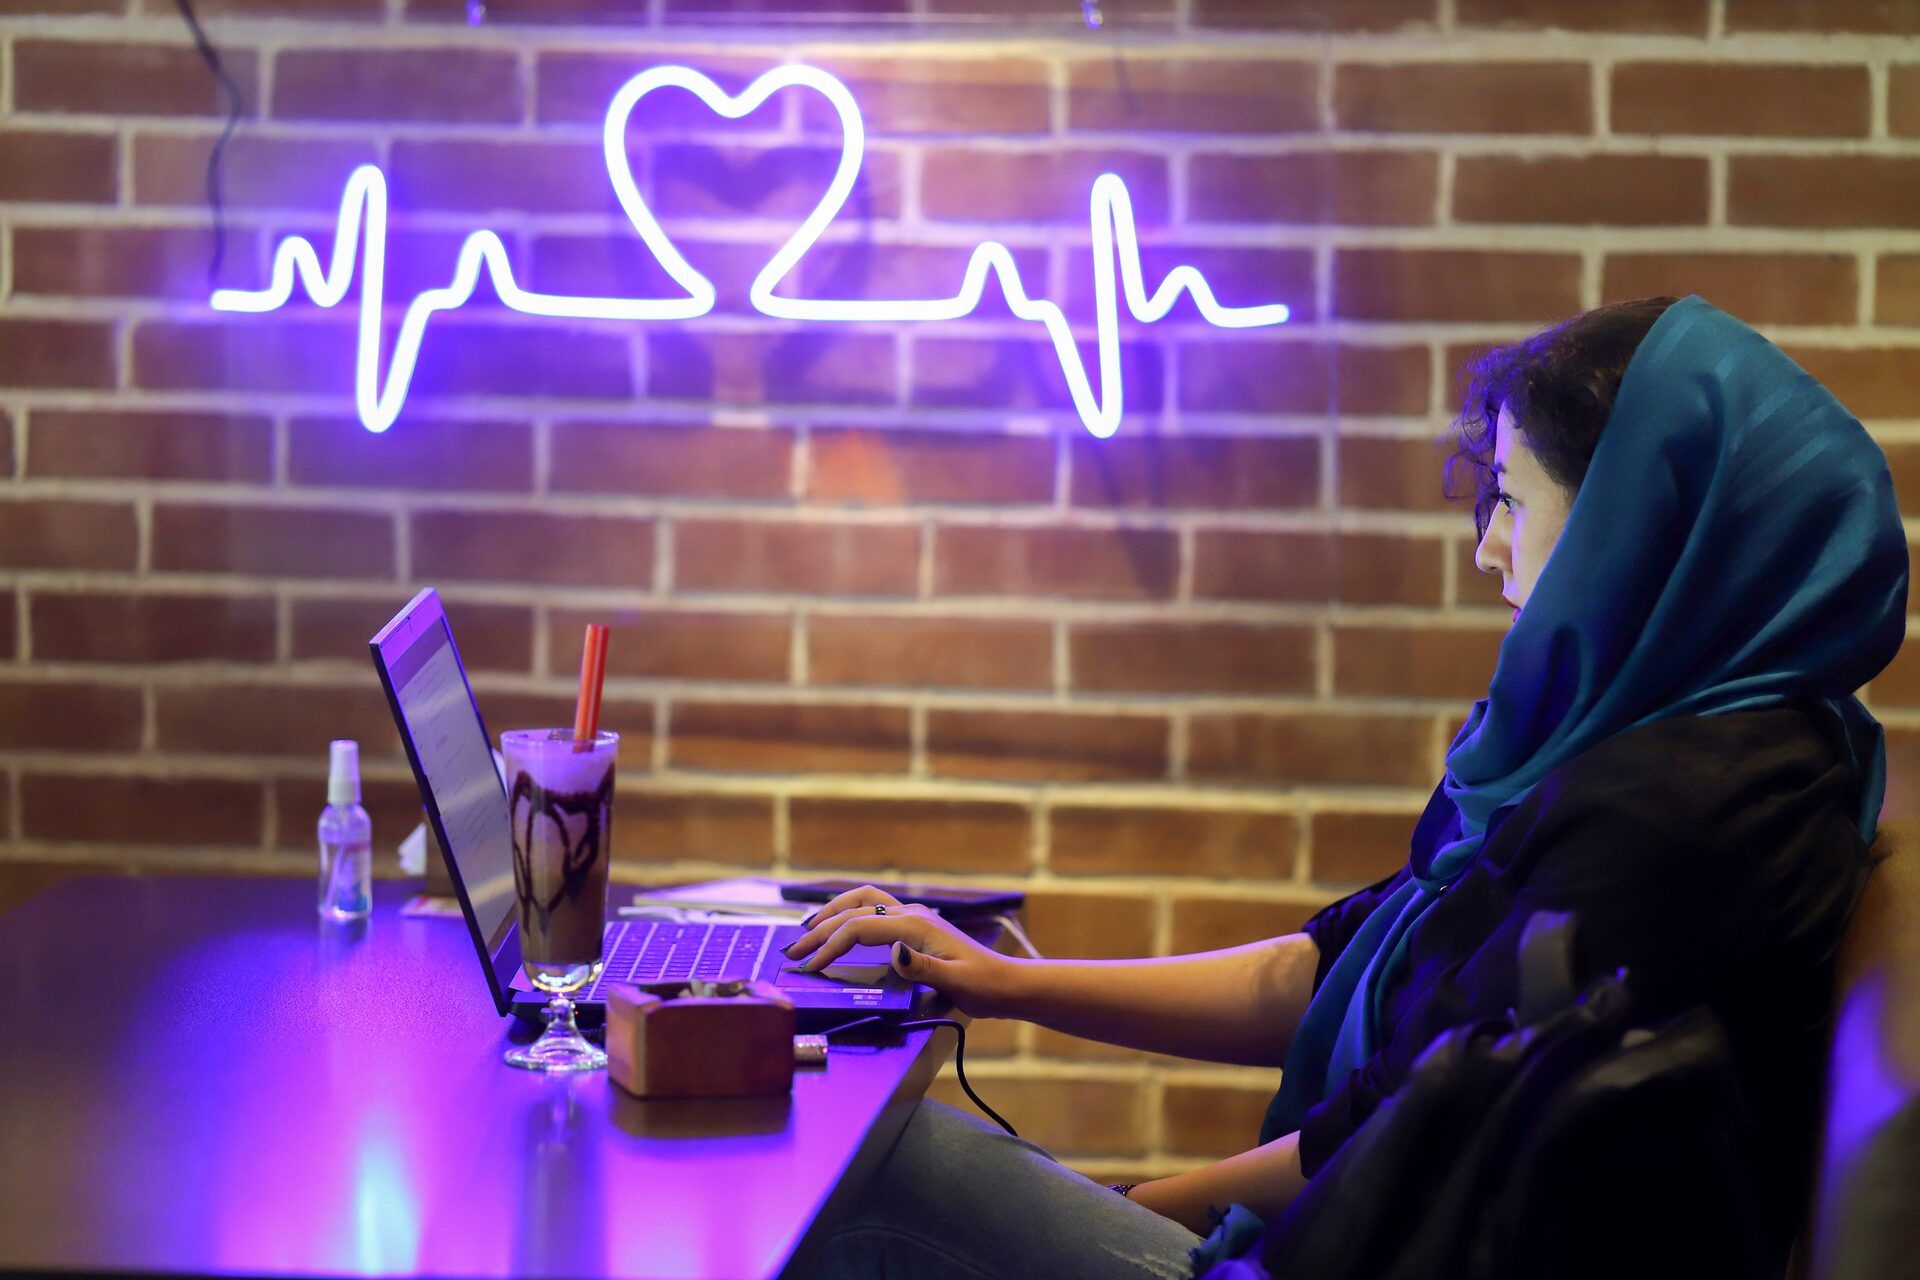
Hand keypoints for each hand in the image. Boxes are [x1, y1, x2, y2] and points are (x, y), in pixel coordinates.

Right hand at [781, 884, 1021, 1018]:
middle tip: (793, 951)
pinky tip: (838, 927)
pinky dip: (849, 914)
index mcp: (916, 925)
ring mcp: (912, 917)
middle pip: (854, 911)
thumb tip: (894, 951)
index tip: (809, 967)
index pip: (859, 928)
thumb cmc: (983, 986)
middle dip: (820, 929)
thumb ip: (924, 969)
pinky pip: (873, 910)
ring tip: (807, 931)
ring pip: (862, 901)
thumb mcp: (956, 983)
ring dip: (833, 912)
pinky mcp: (914, 925)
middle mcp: (911, 914)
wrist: (1006, 984)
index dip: (830, 946)